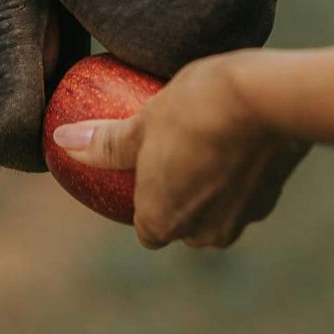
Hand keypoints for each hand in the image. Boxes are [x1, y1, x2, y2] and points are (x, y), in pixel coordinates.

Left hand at [53, 53, 309, 249]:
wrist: (268, 99)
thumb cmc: (194, 110)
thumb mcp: (142, 122)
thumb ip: (104, 143)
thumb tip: (61, 142)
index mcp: (163, 222)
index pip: (147, 229)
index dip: (146, 202)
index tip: (146, 170)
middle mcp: (203, 233)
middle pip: (183, 223)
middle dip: (179, 196)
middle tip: (173, 151)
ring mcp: (242, 219)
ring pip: (217, 209)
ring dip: (209, 185)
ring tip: (204, 140)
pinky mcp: (271, 198)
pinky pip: (245, 191)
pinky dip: (237, 171)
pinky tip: (235, 135)